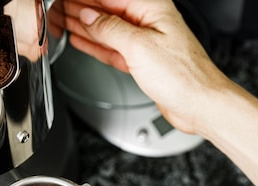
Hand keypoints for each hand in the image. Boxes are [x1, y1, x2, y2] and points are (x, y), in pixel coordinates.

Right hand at [62, 0, 228, 138]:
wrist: (200, 104)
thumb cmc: (184, 76)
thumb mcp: (139, 47)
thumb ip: (111, 29)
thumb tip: (90, 16)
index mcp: (153, 8)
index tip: (66, 0)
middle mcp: (150, 22)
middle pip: (108, 10)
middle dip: (82, 8)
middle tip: (58, 7)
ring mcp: (146, 43)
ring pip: (108, 30)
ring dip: (85, 26)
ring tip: (63, 20)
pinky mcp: (143, 62)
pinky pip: (113, 48)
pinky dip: (96, 45)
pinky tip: (82, 39)